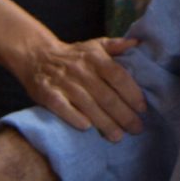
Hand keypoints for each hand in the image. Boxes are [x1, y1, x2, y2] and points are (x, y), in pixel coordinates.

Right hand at [17, 36, 145, 140]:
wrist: (36, 56)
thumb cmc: (73, 55)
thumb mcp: (94, 45)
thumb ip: (116, 45)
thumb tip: (138, 43)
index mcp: (95, 57)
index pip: (118, 75)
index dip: (131, 92)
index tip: (142, 108)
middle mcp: (80, 69)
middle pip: (105, 95)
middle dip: (123, 114)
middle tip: (136, 129)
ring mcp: (63, 82)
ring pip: (87, 104)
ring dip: (104, 122)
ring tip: (118, 137)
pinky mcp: (47, 92)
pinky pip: (62, 106)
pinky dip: (73, 117)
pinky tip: (86, 128)